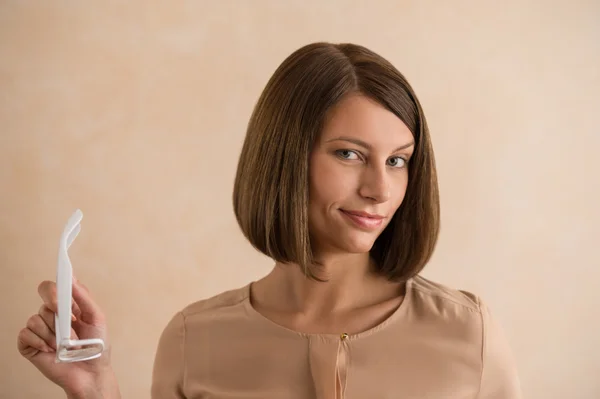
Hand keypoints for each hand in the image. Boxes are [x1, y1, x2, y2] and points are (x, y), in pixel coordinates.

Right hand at [17, 277, 119, 398]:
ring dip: (54, 332)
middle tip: (67, 319)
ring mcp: (41, 329)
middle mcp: (53, 314)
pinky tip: (51, 349)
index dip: (55, 287)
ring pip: (36, 318)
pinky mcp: (30, 344)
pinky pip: (26, 334)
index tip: (62, 291)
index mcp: (69, 305)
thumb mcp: (97, 318)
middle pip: (43, 297)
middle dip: (55, 307)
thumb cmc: (96, 346)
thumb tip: (71, 279)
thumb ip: (84, 298)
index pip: (55, 287)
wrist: (91, 373)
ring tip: (66, 345)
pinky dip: (40, 341)